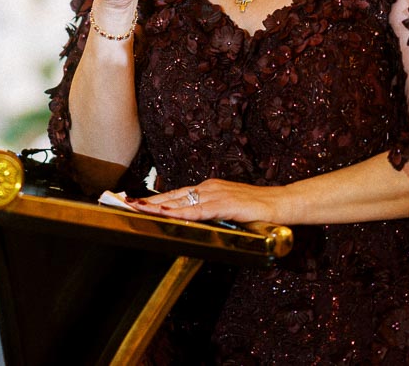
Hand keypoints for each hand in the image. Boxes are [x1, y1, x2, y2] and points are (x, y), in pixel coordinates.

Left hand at [128, 179, 285, 224]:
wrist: (281, 203)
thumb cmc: (257, 209)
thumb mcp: (228, 210)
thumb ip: (211, 213)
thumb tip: (194, 221)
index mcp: (209, 188)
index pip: (176, 194)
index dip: (155, 199)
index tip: (136, 202)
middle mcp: (209, 187)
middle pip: (173, 196)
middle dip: (149, 201)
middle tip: (127, 203)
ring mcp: (217, 194)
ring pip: (181, 201)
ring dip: (158, 206)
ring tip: (138, 208)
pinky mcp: (225, 204)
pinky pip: (198, 210)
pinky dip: (181, 212)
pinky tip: (167, 214)